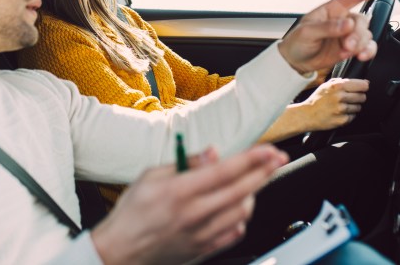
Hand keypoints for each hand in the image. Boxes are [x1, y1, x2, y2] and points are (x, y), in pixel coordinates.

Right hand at [91, 145, 287, 264]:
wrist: (121, 251)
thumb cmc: (133, 212)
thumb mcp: (151, 175)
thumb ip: (185, 163)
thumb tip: (213, 153)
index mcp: (180, 191)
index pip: (225, 171)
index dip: (252, 159)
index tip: (268, 150)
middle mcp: (194, 214)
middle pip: (241, 190)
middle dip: (265, 171)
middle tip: (278, 159)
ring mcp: (202, 235)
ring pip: (243, 212)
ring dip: (254, 193)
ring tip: (253, 181)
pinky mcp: (204, 249)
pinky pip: (235, 233)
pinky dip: (242, 217)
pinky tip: (238, 207)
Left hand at [278, 0, 394, 74]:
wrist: (296, 61)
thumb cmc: (297, 41)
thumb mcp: (307, 32)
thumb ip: (327, 27)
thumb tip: (347, 24)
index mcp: (333, 9)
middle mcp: (344, 19)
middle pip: (362, 21)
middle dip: (357, 34)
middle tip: (347, 45)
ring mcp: (348, 34)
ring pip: (366, 35)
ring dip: (360, 45)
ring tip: (346, 52)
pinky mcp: (351, 48)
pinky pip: (368, 47)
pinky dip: (368, 52)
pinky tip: (360, 56)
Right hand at [298, 78, 368, 130]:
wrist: (306, 115)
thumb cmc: (316, 100)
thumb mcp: (326, 85)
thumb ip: (342, 81)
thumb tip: (362, 82)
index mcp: (337, 86)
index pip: (363, 85)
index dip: (363, 87)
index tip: (361, 88)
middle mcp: (340, 97)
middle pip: (363, 97)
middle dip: (358, 97)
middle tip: (348, 99)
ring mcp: (341, 109)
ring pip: (359, 107)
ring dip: (353, 107)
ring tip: (341, 106)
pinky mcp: (342, 120)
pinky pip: (353, 116)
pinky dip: (348, 115)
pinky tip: (339, 113)